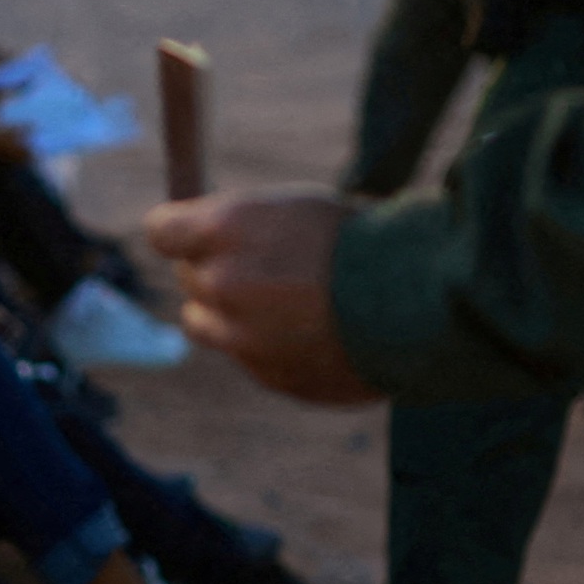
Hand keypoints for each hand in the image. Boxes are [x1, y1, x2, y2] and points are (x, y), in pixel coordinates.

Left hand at [142, 185, 381, 405]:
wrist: (423, 300)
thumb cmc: (363, 239)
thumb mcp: (291, 206)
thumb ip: (234, 225)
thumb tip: (196, 235)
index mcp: (223, 230)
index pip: (160, 231)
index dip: (180, 231)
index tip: (195, 233)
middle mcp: (221, 284)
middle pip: (188, 278)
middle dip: (214, 269)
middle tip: (266, 264)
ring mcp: (242, 338)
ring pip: (205, 324)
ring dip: (230, 314)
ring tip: (283, 302)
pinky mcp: (270, 377)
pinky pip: (251, 359)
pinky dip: (271, 347)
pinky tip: (315, 332)